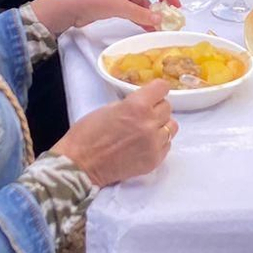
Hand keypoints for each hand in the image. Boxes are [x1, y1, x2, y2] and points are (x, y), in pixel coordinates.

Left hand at [32, 0, 183, 34]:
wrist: (69, 8)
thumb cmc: (93, 0)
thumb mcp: (119, 6)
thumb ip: (140, 14)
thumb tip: (160, 20)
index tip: (176, 7)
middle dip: (161, 3)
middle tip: (170, 17)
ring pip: (142, 3)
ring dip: (150, 14)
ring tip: (159, 28)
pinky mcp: (115, 4)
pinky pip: (133, 10)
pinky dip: (141, 18)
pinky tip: (147, 28)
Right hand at [58, 80, 175, 185]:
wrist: (80, 165)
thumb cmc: (87, 134)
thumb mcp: (109, 108)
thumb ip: (131, 104)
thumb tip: (145, 102)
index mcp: (137, 106)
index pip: (162, 88)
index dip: (156, 90)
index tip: (152, 94)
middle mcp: (149, 123)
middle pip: (167, 107)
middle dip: (156, 109)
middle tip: (143, 115)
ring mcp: (154, 144)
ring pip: (171, 127)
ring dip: (160, 126)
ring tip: (145, 131)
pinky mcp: (154, 161)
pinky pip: (166, 145)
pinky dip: (158, 143)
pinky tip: (143, 145)